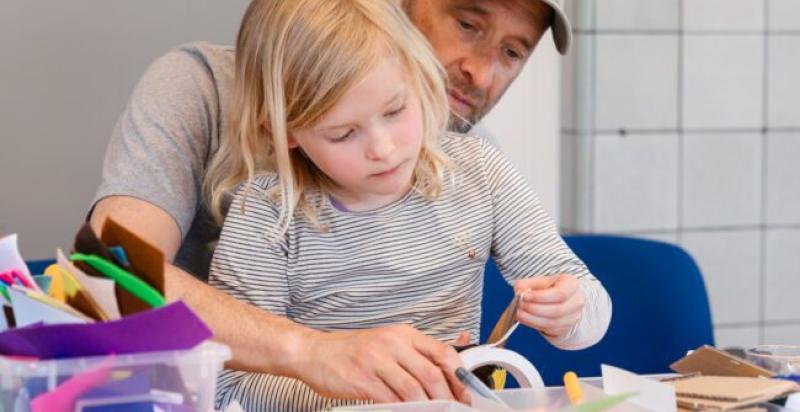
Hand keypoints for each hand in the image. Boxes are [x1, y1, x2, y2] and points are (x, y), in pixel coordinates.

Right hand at [293, 324, 469, 403]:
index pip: (442, 352)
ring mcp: (376, 360)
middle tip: (452, 410)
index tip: (465, 395)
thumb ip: (417, 353)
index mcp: (404, 334)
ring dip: (427, 408)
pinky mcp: (362, 379)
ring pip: (413, 390)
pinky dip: (403, 411)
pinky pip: (390, 400)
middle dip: (447, 398)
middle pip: (431, 374)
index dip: (459, 377)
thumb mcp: (388, 343)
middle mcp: (392, 343)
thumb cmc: (353, 351)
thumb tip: (451, 361)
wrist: (314, 352)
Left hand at [514, 274, 584, 338]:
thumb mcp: (540, 281)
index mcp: (572, 285)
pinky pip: (549, 329)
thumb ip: (527, 284)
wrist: (562, 300)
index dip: (541, 296)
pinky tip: (525, 318)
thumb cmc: (550, 288)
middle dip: (535, 308)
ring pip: (553, 322)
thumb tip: (519, 290)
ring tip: (519, 313)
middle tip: (520, 305)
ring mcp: (573, 317)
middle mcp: (576, 302)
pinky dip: (534, 324)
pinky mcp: (565, 328)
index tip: (525, 296)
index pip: (560, 293)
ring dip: (533, 319)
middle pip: (557, 310)